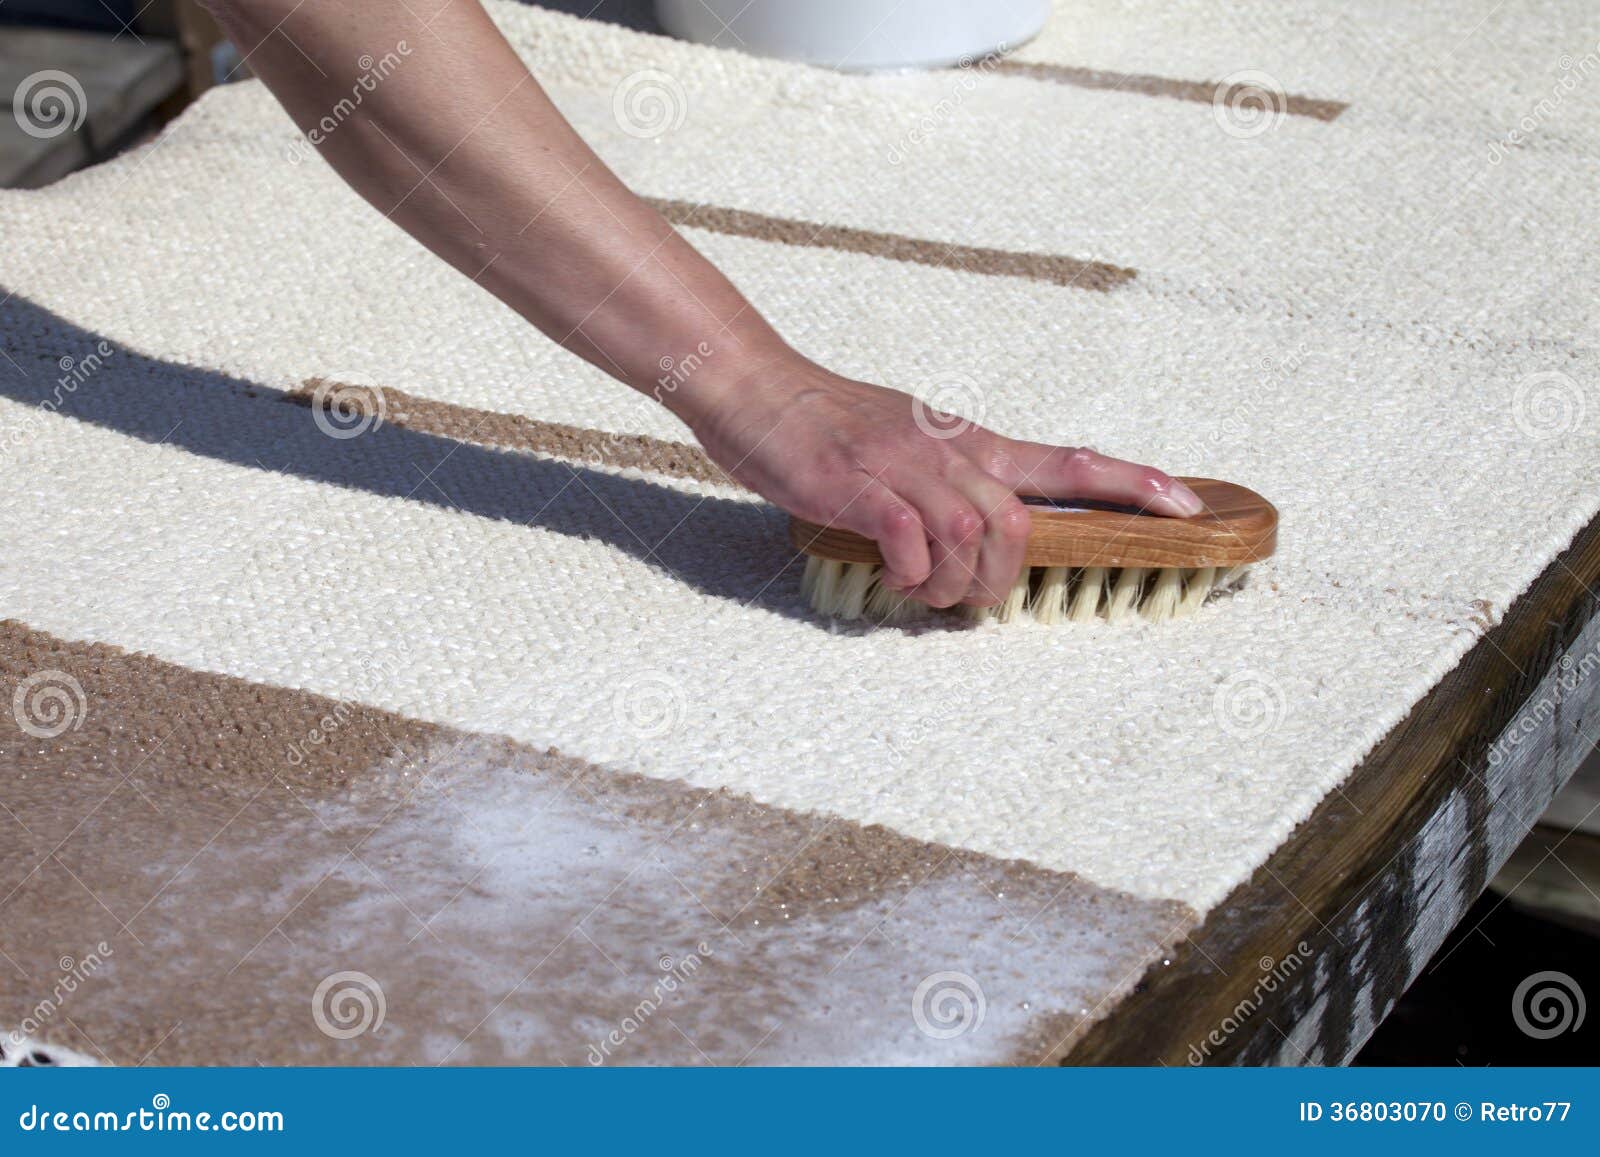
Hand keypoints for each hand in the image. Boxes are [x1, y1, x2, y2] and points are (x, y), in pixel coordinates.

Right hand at [680, 361, 1203, 607]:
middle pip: (1020, 522)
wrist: (753, 385)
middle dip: (1007, 579)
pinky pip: (911, 536)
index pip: (1066, 462)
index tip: (1189, 503)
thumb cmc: (824, 424)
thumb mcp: (903, 444)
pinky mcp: (854, 485)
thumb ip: (946, 485)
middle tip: (967, 600)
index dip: (1131, 483)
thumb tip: (972, 537)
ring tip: (923, 592)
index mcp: (966, 443)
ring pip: (972, 535)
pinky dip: (913, 572)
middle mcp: (946, 451)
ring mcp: (900, 465)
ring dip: (956, 584)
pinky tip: (894, 576)